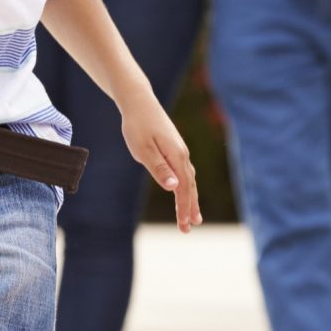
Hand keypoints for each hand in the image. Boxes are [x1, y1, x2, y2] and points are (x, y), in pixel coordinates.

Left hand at [121, 100, 201, 231]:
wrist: (139, 101)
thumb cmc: (137, 126)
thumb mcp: (143, 149)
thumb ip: (159, 169)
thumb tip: (174, 188)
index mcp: (176, 157)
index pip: (184, 189)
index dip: (184, 209)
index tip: (185, 226)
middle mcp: (182, 154)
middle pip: (190, 186)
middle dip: (190, 208)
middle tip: (189, 228)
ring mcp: (179, 151)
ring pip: (189, 179)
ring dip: (191, 199)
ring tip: (193, 216)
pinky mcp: (174, 148)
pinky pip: (184, 172)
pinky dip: (187, 186)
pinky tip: (184, 191)